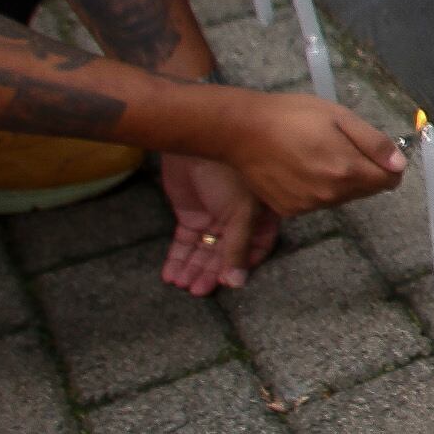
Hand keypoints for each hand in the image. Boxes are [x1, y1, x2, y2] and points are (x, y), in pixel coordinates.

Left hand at [159, 153, 275, 294]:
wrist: (195, 141)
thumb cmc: (230, 172)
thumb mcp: (242, 211)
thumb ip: (238, 246)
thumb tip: (236, 283)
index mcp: (261, 217)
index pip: (256, 249)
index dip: (243, 267)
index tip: (229, 284)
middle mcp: (238, 221)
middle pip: (225, 255)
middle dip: (211, 273)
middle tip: (198, 291)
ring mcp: (214, 219)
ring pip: (204, 253)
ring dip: (193, 270)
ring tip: (183, 286)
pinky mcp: (190, 216)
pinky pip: (184, 244)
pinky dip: (178, 259)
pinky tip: (171, 275)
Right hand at [221, 90, 404, 218]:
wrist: (242, 130)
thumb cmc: (292, 115)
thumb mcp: (339, 117)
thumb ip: (374, 143)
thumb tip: (400, 164)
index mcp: (346, 171)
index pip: (389, 180)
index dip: (387, 164)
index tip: (373, 149)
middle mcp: (330, 195)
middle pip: (366, 189)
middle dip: (361, 170)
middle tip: (337, 144)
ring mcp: (308, 206)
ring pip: (341, 196)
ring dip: (338, 179)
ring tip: (314, 152)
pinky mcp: (290, 210)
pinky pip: (316, 201)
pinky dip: (315, 187)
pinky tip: (298, 166)